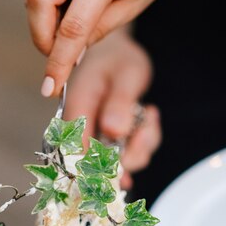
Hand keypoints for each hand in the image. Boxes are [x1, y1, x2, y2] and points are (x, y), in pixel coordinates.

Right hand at [27, 0, 207, 95]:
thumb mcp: (135, 5)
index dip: (58, 62)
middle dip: (41, 38)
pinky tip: (68, 18)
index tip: (50, 88)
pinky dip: (49, 11)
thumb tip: (70, 54)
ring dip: (43, 26)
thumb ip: (100, 29)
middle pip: (38, 1)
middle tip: (57, 58)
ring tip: (67, 39)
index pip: (72, 27)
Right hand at [64, 30, 161, 188]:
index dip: (98, 168)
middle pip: (100, 165)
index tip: (123, 171)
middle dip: (130, 155)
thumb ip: (119, 102)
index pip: (77, 153)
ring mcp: (95, 138)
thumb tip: (114, 131)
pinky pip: (130, 154)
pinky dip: (145, 142)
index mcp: (76, 111)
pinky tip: (148, 119)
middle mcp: (82, 131)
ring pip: (119, 163)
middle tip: (146, 129)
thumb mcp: (125, 75)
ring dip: (142, 146)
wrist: (116, 54)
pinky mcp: (109, 142)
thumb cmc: (117, 59)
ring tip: (149, 117)